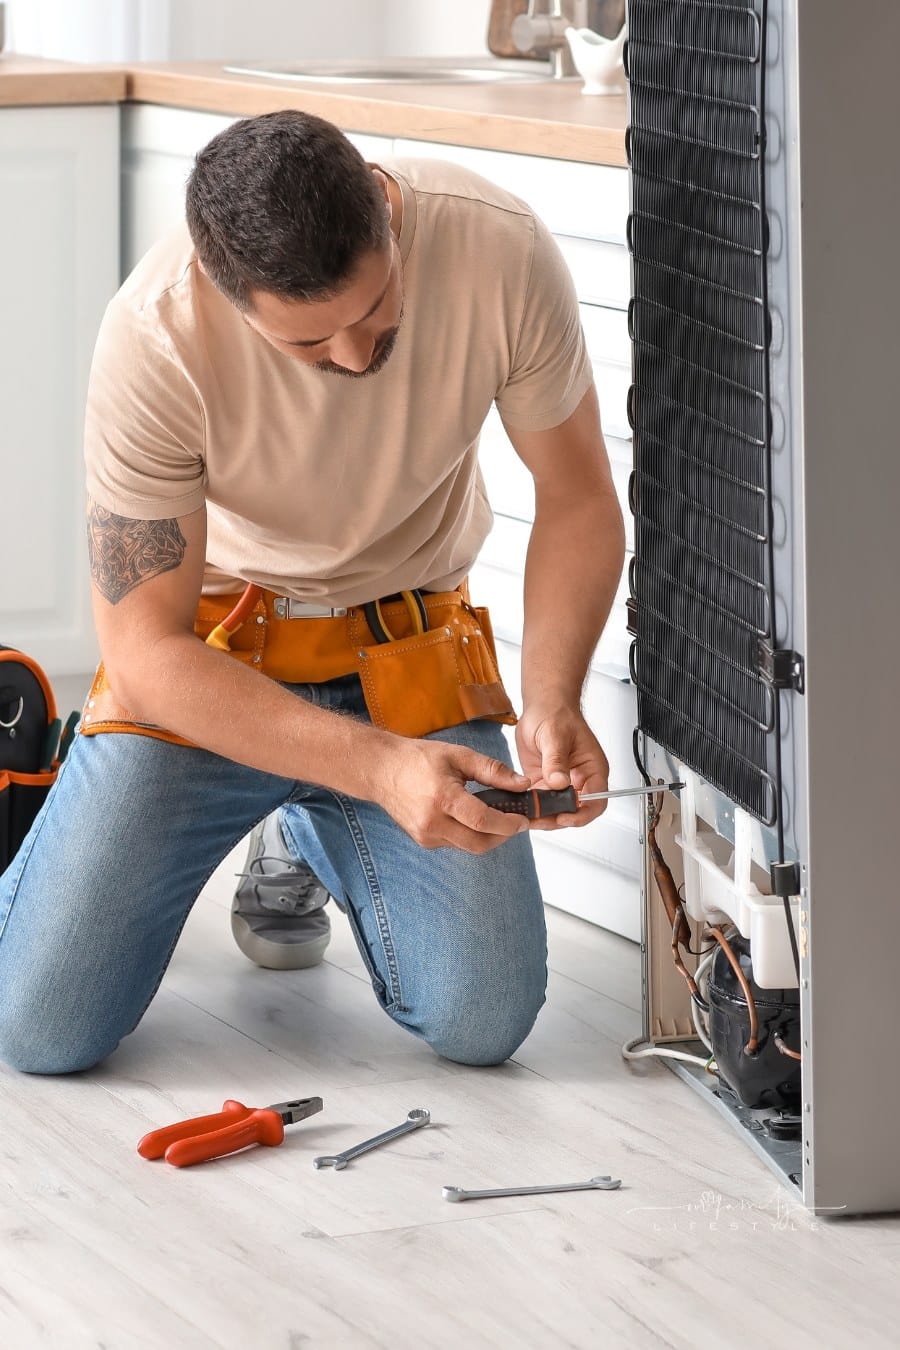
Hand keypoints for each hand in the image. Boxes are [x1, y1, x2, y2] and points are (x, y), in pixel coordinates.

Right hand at [377, 737, 532, 852]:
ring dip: (487, 837)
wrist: (381, 770)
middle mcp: (432, 823)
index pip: (484, 822)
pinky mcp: (423, 841)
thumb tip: (522, 784)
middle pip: (479, 844)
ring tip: (496, 818)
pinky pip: (455, 844)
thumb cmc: (417, 759)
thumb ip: (493, 771)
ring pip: (469, 847)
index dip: (508, 824)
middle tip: (515, 822)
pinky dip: (469, 835)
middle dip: (503, 836)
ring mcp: (426, 835)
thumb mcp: (459, 756)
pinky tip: (471, 819)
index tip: (523, 819)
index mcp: (443, 799)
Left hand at [514, 704, 609, 830]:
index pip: (596, 801)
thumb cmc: (557, 714)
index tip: (565, 817)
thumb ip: (556, 760)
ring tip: (526, 816)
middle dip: (557, 818)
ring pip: (555, 810)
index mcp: (592, 769)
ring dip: (542, 815)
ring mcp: (561, 784)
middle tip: (539, 818)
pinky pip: (539, 802)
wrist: (542, 708)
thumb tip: (558, 782)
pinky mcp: (543, 783)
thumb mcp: (556, 736)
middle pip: (574, 811)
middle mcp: (579, 780)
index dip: (582, 814)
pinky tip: (520, 808)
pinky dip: (531, 808)